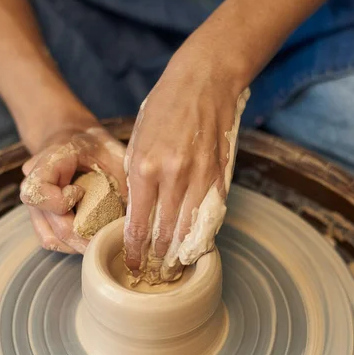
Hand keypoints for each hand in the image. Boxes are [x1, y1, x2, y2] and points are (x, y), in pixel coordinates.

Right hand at [20, 121, 126, 253]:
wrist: (72, 139)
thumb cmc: (96, 145)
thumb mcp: (112, 152)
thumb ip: (120, 178)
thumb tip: (138, 215)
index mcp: (48, 162)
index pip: (37, 191)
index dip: (60, 201)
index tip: (82, 192)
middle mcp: (33, 184)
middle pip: (51, 224)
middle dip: (83, 235)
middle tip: (108, 237)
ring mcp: (35, 204)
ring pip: (50, 238)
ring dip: (78, 244)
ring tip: (101, 239)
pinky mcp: (41, 218)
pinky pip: (51, 240)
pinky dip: (72, 245)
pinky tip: (90, 237)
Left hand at [124, 33, 248, 282]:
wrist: (203, 80)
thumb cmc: (165, 107)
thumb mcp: (138, 140)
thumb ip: (137, 179)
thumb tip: (138, 213)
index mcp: (145, 167)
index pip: (138, 224)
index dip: (135, 250)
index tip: (133, 264)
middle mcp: (173, 176)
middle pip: (165, 233)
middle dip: (158, 258)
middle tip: (154, 274)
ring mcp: (200, 177)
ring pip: (190, 228)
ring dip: (182, 252)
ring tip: (174, 267)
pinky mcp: (220, 174)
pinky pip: (211, 213)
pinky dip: (203, 233)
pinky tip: (196, 244)